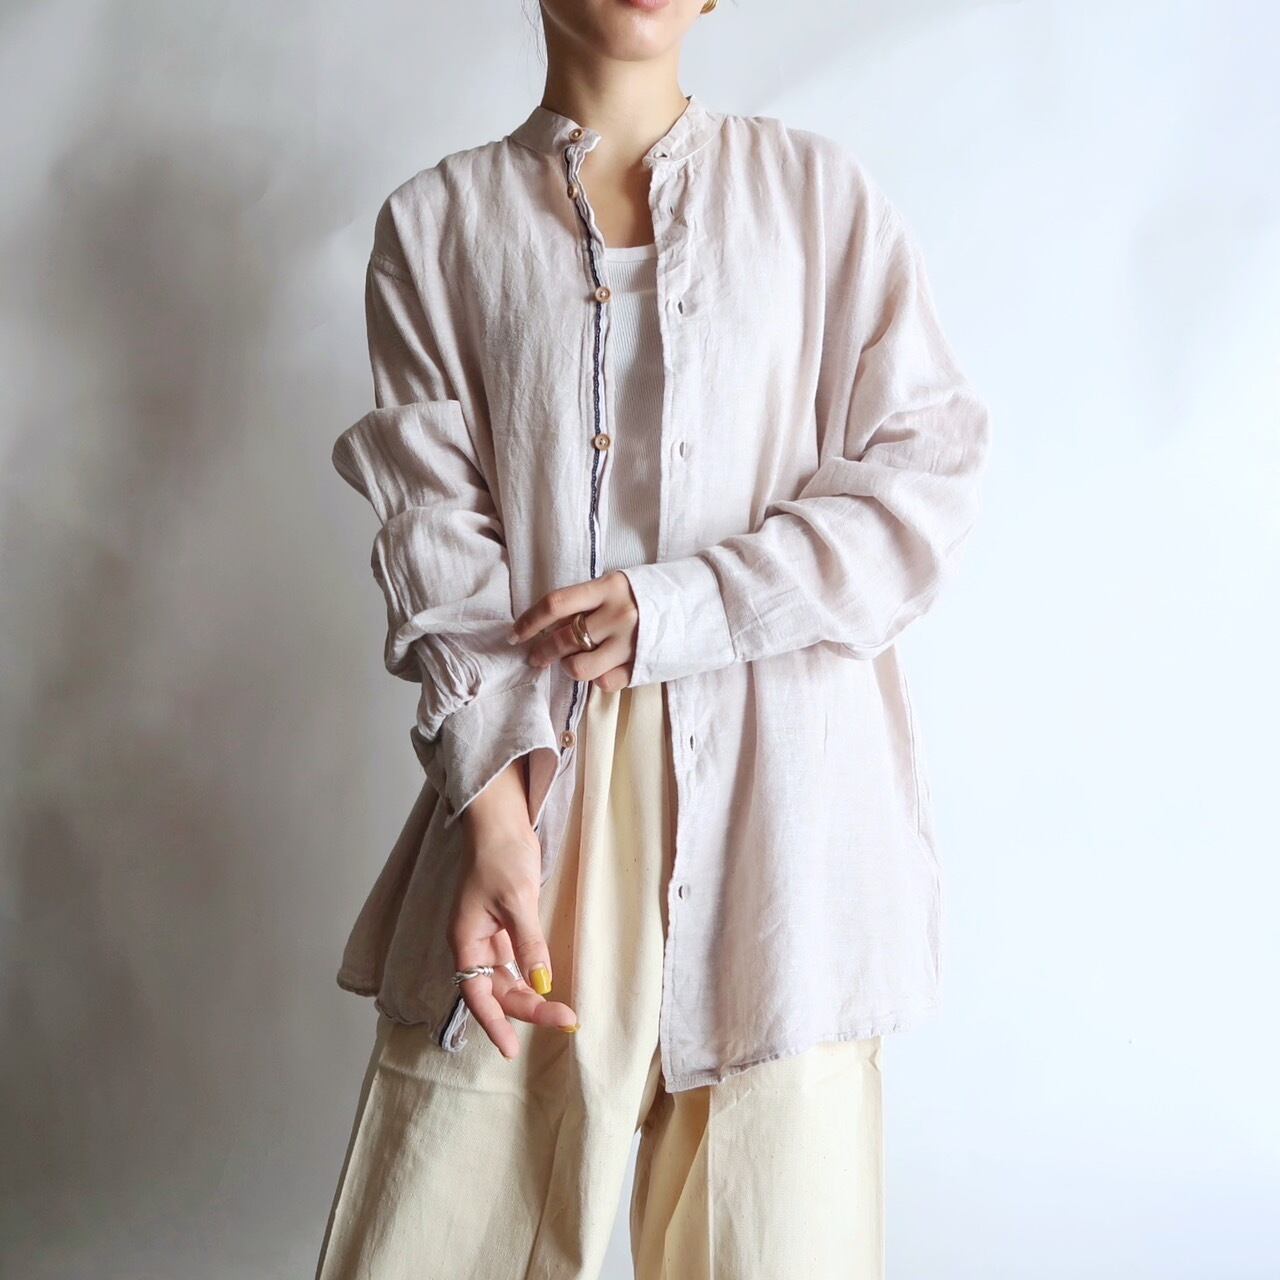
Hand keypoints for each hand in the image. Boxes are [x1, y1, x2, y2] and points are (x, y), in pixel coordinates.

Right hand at [450, 801, 579, 1058]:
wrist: (502, 824)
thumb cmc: (502, 857)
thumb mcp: (517, 900)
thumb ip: (528, 942)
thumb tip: (541, 982)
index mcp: (465, 940)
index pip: (477, 994)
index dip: (494, 1024)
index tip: (511, 1050)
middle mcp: (473, 944)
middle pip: (496, 991)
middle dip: (527, 1009)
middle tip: (565, 1020)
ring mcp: (488, 937)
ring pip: (506, 980)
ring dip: (531, 997)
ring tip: (562, 1013)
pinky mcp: (503, 927)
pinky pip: (514, 964)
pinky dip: (531, 977)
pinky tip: (548, 989)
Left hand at [508, 569, 638, 691]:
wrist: (701, 604)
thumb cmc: (651, 594)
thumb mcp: (618, 586)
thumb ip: (588, 602)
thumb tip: (548, 625)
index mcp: (609, 587)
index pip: (556, 604)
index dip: (529, 621)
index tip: (516, 634)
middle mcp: (618, 615)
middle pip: (562, 639)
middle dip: (540, 651)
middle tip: (535, 656)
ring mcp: (631, 643)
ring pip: (579, 668)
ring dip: (568, 667)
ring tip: (572, 662)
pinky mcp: (642, 666)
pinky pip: (605, 682)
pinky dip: (598, 679)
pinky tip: (603, 669)